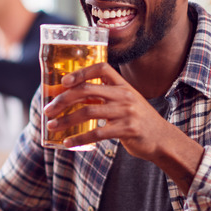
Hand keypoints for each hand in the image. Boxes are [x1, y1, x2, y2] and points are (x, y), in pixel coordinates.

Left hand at [43, 63, 202, 191]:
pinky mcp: (127, 130)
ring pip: (88, 112)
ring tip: (52, 126)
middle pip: (87, 90)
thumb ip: (103, 97)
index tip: (63, 81)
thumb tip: (70, 97)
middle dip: (63, 100)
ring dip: (66, 120)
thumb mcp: (124, 103)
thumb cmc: (137, 121)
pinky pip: (97, 133)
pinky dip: (79, 138)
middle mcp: (124, 95)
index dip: (81, 72)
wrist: (163, 140)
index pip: (101, 67)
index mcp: (123, 85)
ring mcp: (127, 112)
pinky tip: (68, 143)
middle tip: (48, 109)